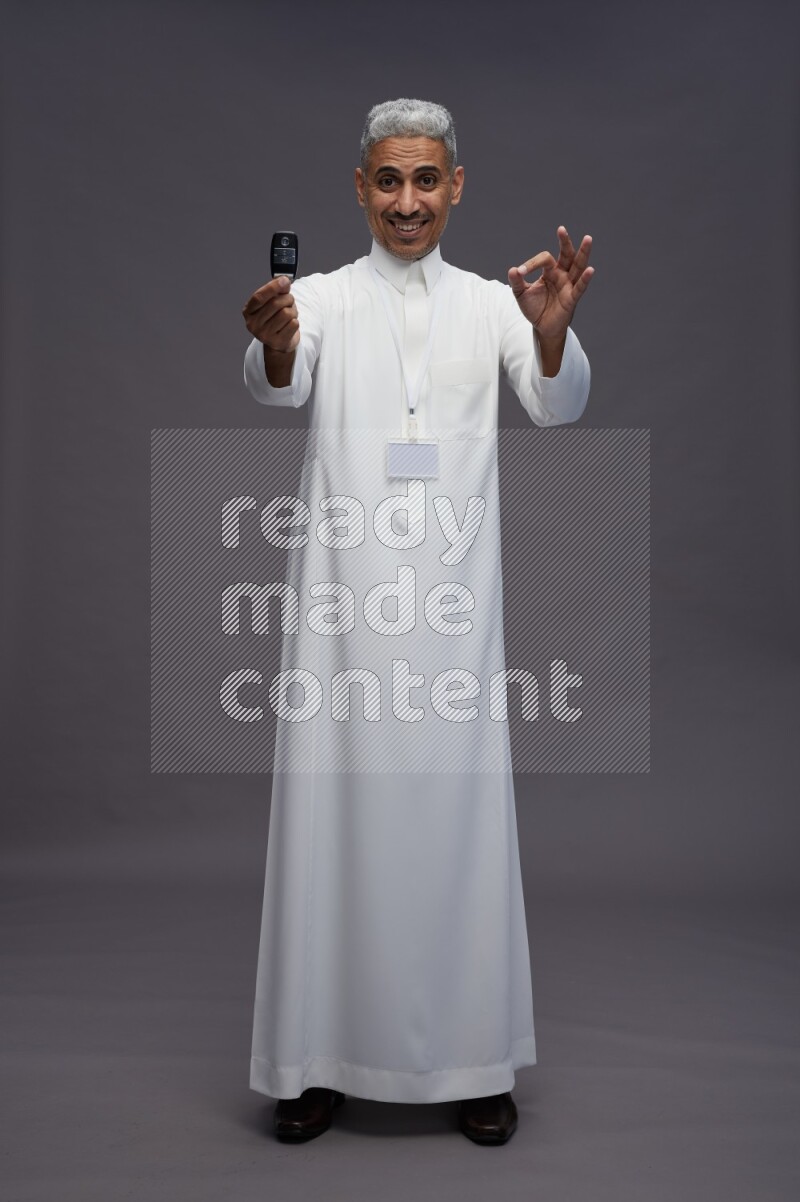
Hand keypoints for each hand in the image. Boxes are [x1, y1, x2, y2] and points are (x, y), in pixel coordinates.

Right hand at [241, 276, 299, 352]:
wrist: (279, 341)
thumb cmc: (275, 318)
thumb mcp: (272, 301)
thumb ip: (277, 289)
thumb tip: (284, 280)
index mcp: (248, 311)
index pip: (259, 297)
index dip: (273, 287)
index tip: (284, 280)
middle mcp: (253, 324)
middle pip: (276, 304)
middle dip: (287, 299)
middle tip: (289, 301)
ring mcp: (264, 335)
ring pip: (287, 314)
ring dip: (293, 311)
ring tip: (290, 314)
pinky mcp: (277, 342)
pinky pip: (294, 324)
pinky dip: (295, 322)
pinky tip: (290, 325)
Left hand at [508, 227, 593, 342]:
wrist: (542, 327)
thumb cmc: (535, 308)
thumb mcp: (521, 294)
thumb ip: (516, 282)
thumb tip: (513, 270)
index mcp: (550, 271)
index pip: (544, 259)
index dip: (532, 264)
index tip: (521, 272)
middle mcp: (562, 275)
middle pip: (566, 255)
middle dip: (565, 242)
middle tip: (562, 230)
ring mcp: (568, 285)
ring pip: (578, 266)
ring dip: (583, 253)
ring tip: (587, 239)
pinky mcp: (572, 299)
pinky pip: (580, 287)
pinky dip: (585, 279)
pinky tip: (590, 270)